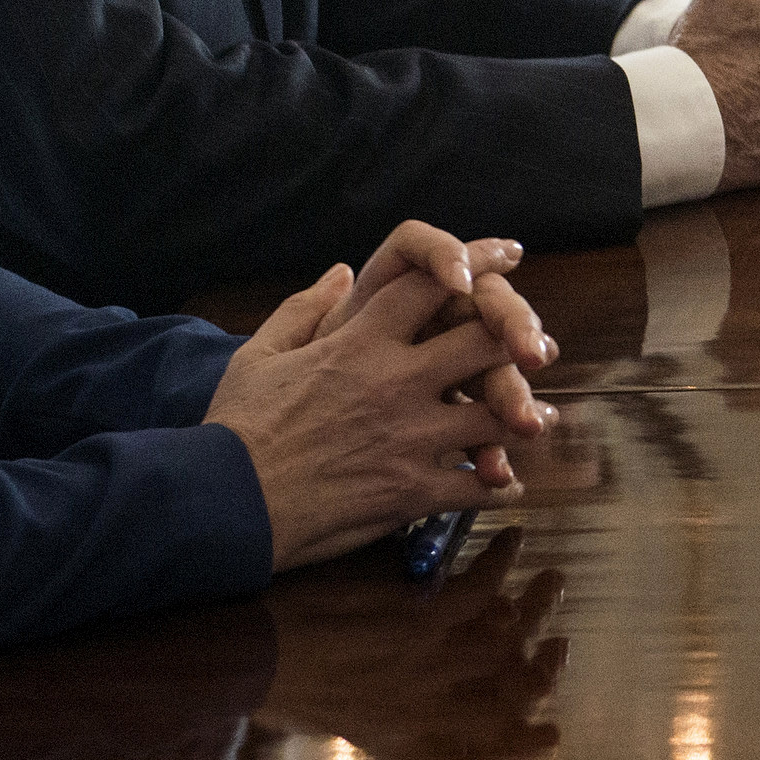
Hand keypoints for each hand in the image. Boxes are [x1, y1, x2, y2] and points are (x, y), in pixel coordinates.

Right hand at [206, 234, 547, 567]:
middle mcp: (396, 382)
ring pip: (496, 416)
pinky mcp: (412, 491)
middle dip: (517, 338)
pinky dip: (498, 486)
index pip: (431, 284)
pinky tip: (506, 484)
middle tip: (536, 345)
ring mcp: (410, 437)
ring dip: (521, 416)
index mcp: (360, 343)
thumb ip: (304, 309)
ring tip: (535, 419)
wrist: (223, 503)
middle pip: (484, 341)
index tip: (506, 257)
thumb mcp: (258, 356)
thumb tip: (341, 270)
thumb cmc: (237, 429)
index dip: (475, 263)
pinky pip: (477, 487)